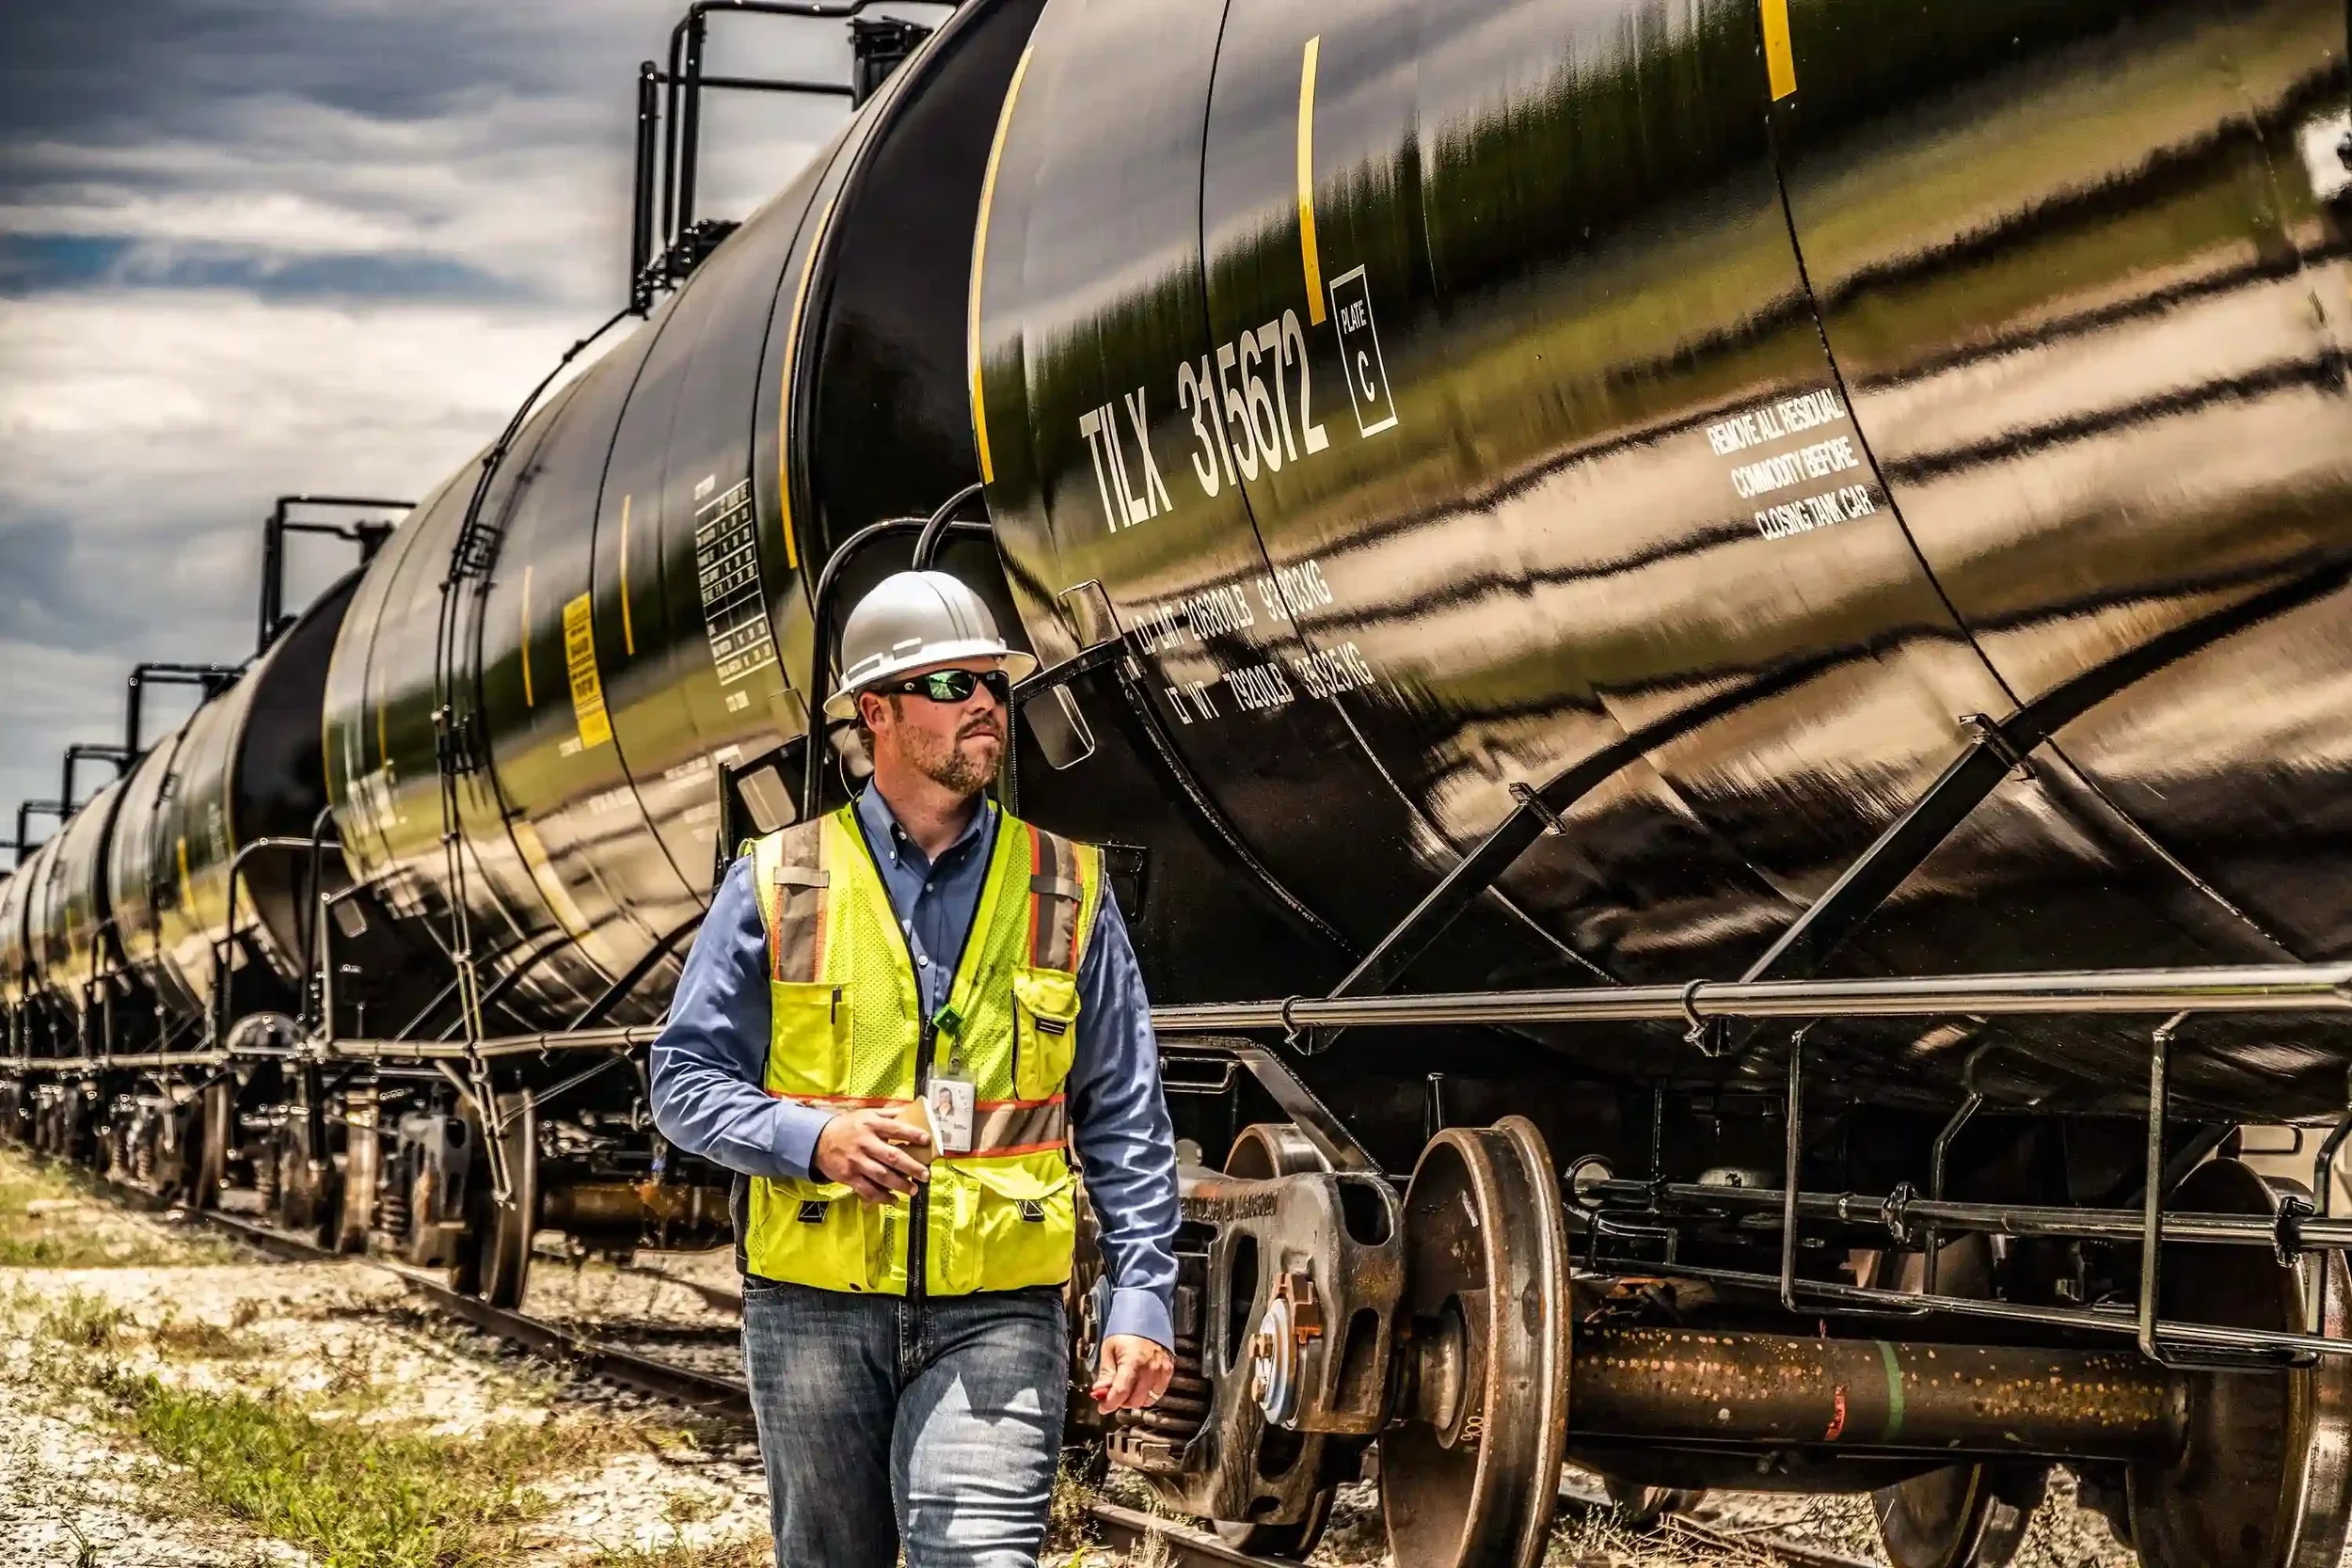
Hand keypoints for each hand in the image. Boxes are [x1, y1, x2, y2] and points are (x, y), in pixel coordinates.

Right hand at [813, 1109, 930, 1201]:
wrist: (818, 1140)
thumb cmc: (848, 1126)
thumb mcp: (867, 1113)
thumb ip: (889, 1113)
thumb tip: (913, 1110)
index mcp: (871, 1124)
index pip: (896, 1128)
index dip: (913, 1134)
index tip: (927, 1140)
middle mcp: (865, 1143)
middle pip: (892, 1156)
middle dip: (911, 1167)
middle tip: (925, 1175)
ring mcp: (856, 1161)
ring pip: (881, 1175)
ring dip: (899, 1184)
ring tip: (913, 1190)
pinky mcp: (848, 1176)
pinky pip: (867, 1189)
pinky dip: (881, 1197)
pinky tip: (893, 1200)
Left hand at [1090, 1334, 1173, 1412]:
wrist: (1147, 1315)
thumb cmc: (1127, 1330)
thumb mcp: (1109, 1349)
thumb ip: (1105, 1374)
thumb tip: (1099, 1393)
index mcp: (1132, 1361)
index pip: (1120, 1393)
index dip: (1109, 1404)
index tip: (1103, 1407)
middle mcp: (1149, 1368)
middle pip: (1134, 1401)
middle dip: (1120, 1401)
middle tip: (1113, 1394)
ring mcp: (1161, 1371)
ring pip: (1147, 1401)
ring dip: (1134, 1399)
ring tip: (1127, 1388)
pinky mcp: (1168, 1371)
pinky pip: (1158, 1394)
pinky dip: (1147, 1395)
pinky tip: (1140, 1386)